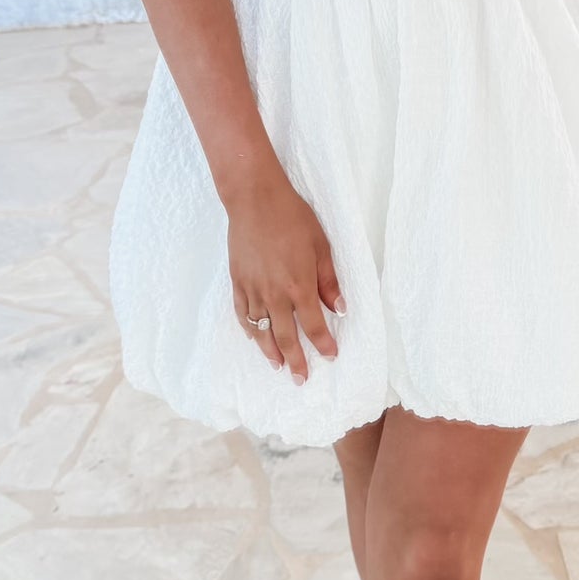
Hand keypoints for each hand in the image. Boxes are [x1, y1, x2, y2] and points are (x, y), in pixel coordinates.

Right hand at [226, 161, 344, 384]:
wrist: (255, 200)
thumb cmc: (293, 219)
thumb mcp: (321, 247)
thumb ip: (329, 281)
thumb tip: (340, 308)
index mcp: (299, 286)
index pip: (314, 325)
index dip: (323, 344)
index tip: (330, 356)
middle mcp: (275, 295)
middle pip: (286, 337)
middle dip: (296, 360)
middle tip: (301, 379)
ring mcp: (253, 290)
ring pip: (261, 330)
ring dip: (270, 351)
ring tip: (278, 366)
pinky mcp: (237, 282)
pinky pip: (242, 314)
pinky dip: (249, 329)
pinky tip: (254, 338)